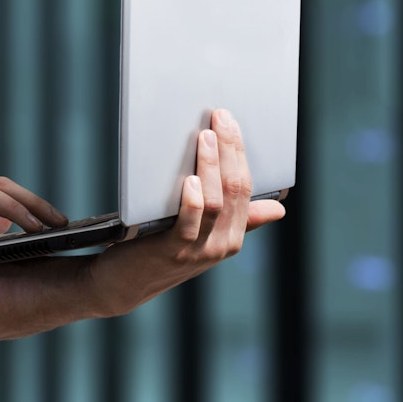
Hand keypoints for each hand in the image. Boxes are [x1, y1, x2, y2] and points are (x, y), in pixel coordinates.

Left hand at [86, 108, 284, 316]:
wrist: (125, 284)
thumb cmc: (163, 250)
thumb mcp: (205, 235)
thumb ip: (238, 220)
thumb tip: (277, 209)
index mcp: (232, 236)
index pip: (246, 189)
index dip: (240, 153)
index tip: (231, 122)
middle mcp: (221, 244)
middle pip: (233, 190)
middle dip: (229, 149)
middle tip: (220, 118)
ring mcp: (197, 249)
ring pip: (214, 202)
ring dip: (211, 166)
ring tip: (205, 137)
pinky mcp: (170, 250)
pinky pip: (188, 222)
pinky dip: (191, 199)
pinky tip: (189, 179)